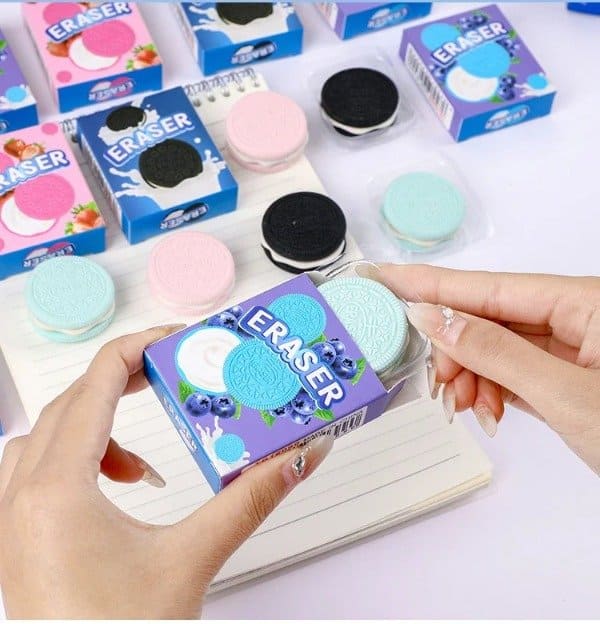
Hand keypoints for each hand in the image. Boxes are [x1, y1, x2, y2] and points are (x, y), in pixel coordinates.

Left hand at [0, 327, 332, 617]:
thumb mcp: (193, 559)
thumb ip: (252, 499)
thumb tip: (300, 455)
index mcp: (57, 490)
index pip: (95, 384)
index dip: (138, 350)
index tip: (176, 341)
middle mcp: (21, 497)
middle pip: (70, 404)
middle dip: (122, 380)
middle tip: (169, 375)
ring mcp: (11, 520)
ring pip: (46, 436)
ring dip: (96, 425)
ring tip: (142, 455)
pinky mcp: (18, 540)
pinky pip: (36, 472)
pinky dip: (78, 460)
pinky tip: (117, 488)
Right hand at [380, 264, 599, 474]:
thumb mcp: (565, 395)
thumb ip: (493, 352)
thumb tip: (434, 318)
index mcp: (584, 303)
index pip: (487, 287)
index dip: (430, 283)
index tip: (384, 277)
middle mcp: (576, 317)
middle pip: (488, 317)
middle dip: (455, 349)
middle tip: (438, 380)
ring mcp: (571, 348)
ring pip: (497, 347)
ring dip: (472, 374)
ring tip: (467, 405)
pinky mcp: (565, 375)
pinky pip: (512, 370)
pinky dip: (491, 389)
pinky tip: (485, 408)